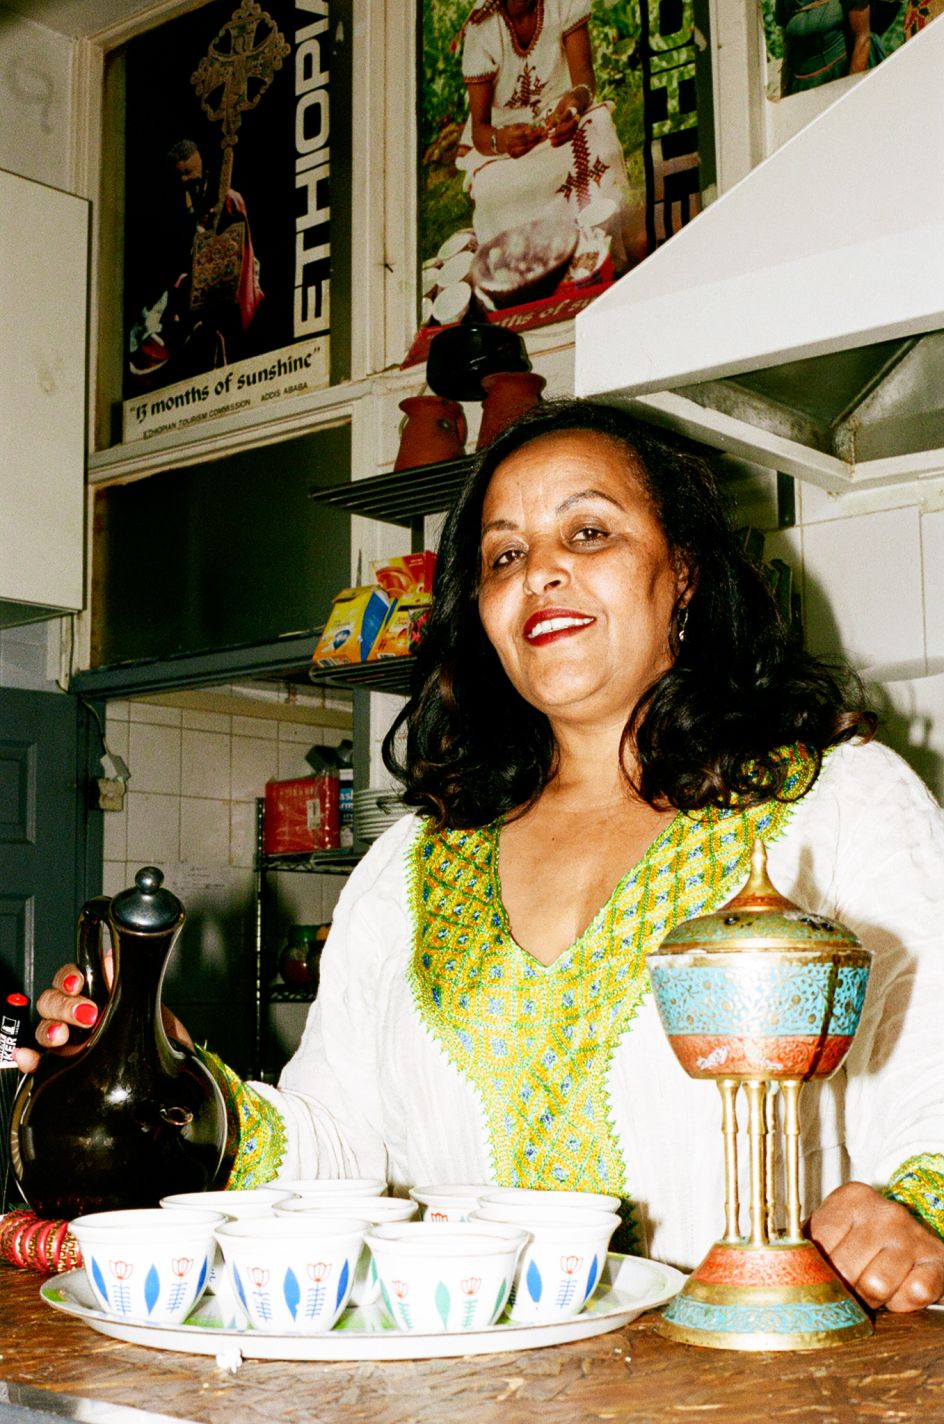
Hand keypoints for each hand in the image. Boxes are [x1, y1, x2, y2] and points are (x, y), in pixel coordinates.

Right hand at [13, 958, 191, 1073]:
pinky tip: (30, 1058)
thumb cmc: (159, 1033)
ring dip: (48, 1029)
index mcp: (98, 994)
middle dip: (64, 1005)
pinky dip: (29, 1058)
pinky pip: (37, 1062)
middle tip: (87, 1015)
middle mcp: (79, 1015)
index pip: (71, 978)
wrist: (170, 1064)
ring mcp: (69, 1041)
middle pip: (52, 1001)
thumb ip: (130, 983)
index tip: (77, 983)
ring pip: (43, 1027)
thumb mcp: (150, 1004)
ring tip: (63, 1037)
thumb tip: (111, 959)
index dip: (68, 977)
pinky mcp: (62, 1068)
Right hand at [496, 122, 543, 158]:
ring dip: (536, 143)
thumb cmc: (510, 131)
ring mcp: (512, 152)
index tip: (542, 129)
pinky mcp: (514, 156)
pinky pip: (525, 152)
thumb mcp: (516, 126)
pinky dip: (532, 147)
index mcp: (509, 134)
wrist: (499, 141)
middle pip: (526, 141)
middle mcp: (509, 144)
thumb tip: (539, 127)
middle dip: (537, 137)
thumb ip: (526, 127)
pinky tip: (538, 143)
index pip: (523, 134)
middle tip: (545, 134)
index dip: (533, 132)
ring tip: (544, 138)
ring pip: (527, 147)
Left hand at [544, 92, 582, 146]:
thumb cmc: (567, 102)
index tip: (548, 128)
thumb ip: (555, 115)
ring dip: (560, 140)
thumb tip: (546, 125)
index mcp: (574, 108)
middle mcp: (577, 117)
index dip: (556, 122)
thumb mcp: (560, 106)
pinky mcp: (576, 129)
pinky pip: (569, 137)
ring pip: (570, 134)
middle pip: (569, 127)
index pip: (566, 116)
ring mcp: (577, 124)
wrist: (578, 101)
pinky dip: (562, 142)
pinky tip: (554, 144)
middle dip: (559, 133)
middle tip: (549, 136)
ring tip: (551, 143)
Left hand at [809, 1180, 943, 1311]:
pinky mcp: (938, 1259)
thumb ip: (811, 1248)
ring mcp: (913, 1234)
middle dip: (844, 1288)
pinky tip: (899, 1290)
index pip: (820, 1244)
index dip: (819, 1269)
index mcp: (852, 1198)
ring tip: (874, 1288)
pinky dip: (903, 1303)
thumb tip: (785, 1272)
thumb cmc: (864, 1243)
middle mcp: (885, 1211)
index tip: (824, 1273)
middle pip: (845, 1268)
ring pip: (877, 1286)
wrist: (915, 1246)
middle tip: (850, 1287)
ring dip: (873, 1298)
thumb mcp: (834, 1234)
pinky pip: (913, 1294)